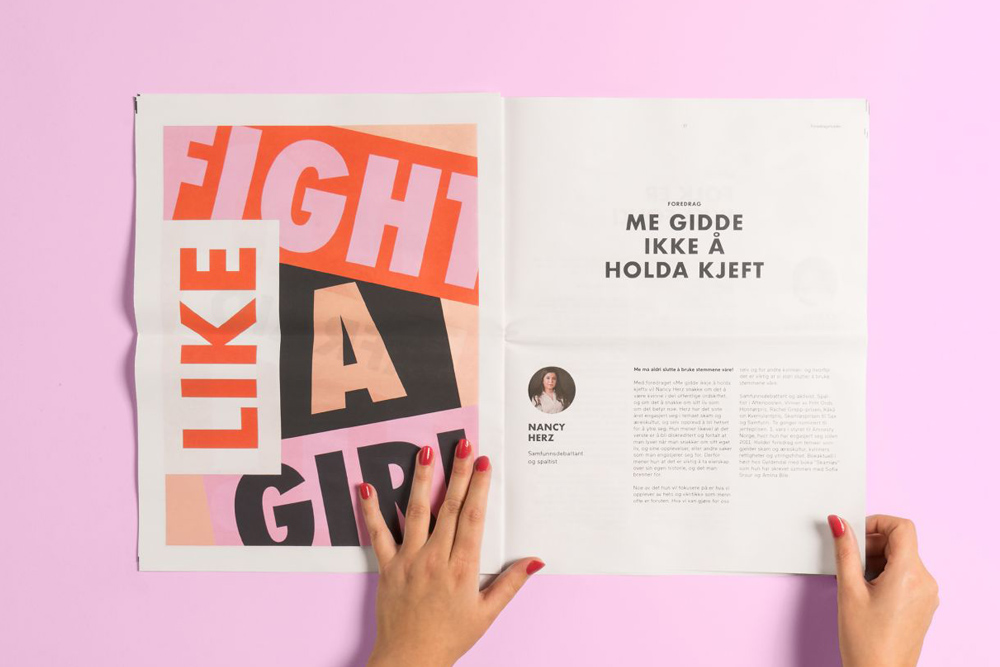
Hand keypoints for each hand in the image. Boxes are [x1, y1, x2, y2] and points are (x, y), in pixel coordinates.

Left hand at [360, 440, 543, 666]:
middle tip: (463, 445)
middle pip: (450, 507)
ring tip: (425, 451)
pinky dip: (371, 510)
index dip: (480, 488)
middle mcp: (435, 559)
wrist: (409, 661)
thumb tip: (535, 561)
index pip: (473, 518)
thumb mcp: (487, 614)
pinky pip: (377, 534)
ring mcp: (409, 560)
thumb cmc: (449, 638)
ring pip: (416, 511)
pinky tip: (366, 487)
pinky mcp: (387, 567)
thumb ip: (510, 584)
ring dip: (422, 479)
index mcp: (462, 568)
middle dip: (458, 473)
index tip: (484, 463)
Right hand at [828, 514, 938, 666]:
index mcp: (910, 574)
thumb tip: (840, 524)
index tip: (856, 532)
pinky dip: (885, 574)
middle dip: (872, 544)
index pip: (902, 527)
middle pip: (900, 543)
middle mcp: (925, 582)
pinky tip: (866, 591)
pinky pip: (906, 575)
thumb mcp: (849, 590)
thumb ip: (845, 551)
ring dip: (877, 560)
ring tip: (855, 581)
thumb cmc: (866, 641)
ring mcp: (927, 594)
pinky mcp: (923, 604)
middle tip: (848, 560)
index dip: (877, 522)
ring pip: (901, 559)